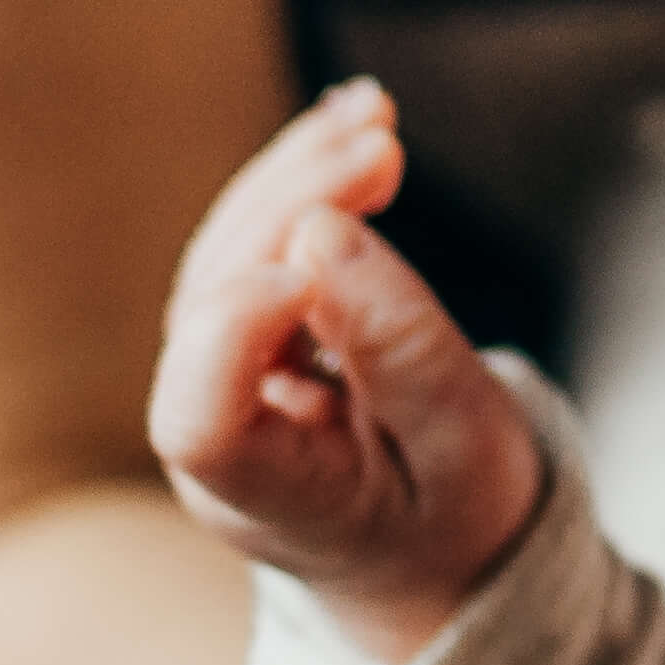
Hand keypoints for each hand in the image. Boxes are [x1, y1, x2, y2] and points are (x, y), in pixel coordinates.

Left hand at [147, 76, 545, 651]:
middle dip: (289, 208)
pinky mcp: (239, 336)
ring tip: (371, 116)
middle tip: (382, 145)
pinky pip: (252, 249)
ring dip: (293, 177)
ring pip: (224, 259)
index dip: (238, 327)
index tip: (321, 260)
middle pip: (211, 304)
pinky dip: (300, 184)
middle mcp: (213, 436)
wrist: (436, 549)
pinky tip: (351, 128)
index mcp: (262, 496)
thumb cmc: (453, 509)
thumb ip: (400, 347)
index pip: (200, 417)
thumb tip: (321, 228)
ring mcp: (217, 380)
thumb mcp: (463, 442)